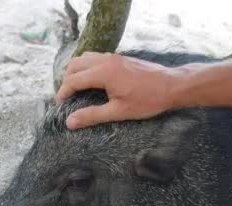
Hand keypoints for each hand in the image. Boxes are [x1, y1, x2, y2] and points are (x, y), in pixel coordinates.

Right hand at [56, 52, 179, 129]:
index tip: (60, 105)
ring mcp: (113, 57)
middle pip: (74, 65)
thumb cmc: (148, 100)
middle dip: (67, 80)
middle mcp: (105, 60)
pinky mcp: (120, 58)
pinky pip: (96, 57)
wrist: (172, 86)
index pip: (73, 80)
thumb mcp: (118, 112)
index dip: (63, 93)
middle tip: (67, 98)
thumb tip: (70, 122)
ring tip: (77, 89)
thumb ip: (92, 116)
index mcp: (103, 73)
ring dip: (76, 71)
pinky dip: (87, 66)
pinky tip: (93, 81)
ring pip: (84, 58)